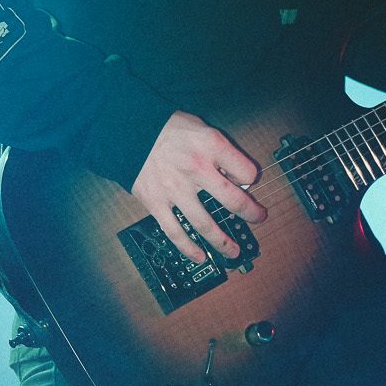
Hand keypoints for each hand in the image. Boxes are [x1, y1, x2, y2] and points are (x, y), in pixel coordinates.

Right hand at [131, 111, 264, 264]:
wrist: (128, 131)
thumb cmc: (168, 129)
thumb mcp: (201, 128)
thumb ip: (220, 151)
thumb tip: (235, 178)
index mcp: (210, 146)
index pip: (246, 171)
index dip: (251, 177)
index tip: (248, 180)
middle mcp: (196, 169)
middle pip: (233, 200)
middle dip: (250, 213)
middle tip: (258, 218)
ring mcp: (175, 190)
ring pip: (205, 224)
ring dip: (223, 242)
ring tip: (234, 251)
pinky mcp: (156, 203)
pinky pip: (175, 232)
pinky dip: (188, 248)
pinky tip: (199, 256)